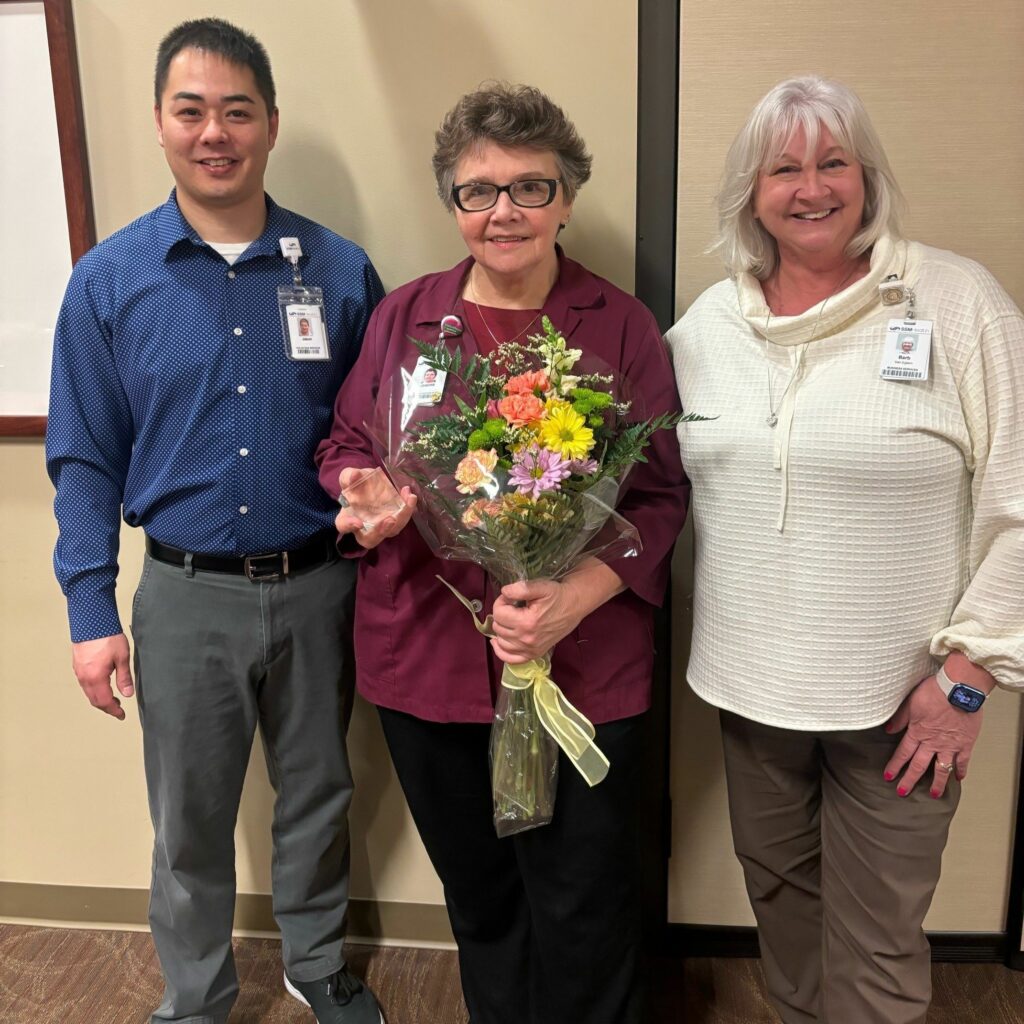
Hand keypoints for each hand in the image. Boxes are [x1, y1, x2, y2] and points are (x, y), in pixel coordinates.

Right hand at [71, 633, 133, 719]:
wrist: (92, 621)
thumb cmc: (107, 636)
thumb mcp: (122, 658)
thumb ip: (124, 677)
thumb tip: (128, 693)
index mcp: (96, 678)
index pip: (104, 701)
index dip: (113, 710)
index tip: (121, 715)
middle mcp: (84, 677)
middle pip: (94, 700)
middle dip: (107, 707)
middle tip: (118, 710)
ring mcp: (79, 672)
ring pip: (88, 693)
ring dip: (100, 699)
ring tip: (113, 700)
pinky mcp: (77, 666)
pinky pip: (85, 685)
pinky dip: (94, 691)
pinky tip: (103, 687)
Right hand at [334, 466, 416, 549]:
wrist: (368, 484)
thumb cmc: (355, 484)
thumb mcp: (348, 477)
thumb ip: (348, 476)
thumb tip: (354, 475)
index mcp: (346, 519)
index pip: (344, 526)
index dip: (350, 526)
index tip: (358, 522)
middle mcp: (364, 528)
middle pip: (371, 539)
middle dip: (381, 531)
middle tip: (390, 519)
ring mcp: (381, 526)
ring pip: (391, 530)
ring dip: (402, 517)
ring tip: (409, 499)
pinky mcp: (394, 519)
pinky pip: (402, 519)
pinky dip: (408, 508)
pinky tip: (410, 495)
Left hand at [490, 579, 583, 663]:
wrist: (573, 606)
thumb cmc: (556, 595)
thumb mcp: (540, 587)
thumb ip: (520, 588)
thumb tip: (504, 593)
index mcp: (527, 622)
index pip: (498, 613)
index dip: (501, 602)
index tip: (510, 597)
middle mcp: (527, 639)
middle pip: (498, 627)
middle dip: (501, 614)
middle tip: (512, 606)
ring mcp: (530, 650)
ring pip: (501, 641)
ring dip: (501, 629)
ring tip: (511, 619)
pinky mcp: (534, 654)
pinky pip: (510, 659)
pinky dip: (501, 651)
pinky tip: (498, 641)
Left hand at [883, 675, 983, 797]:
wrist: (959, 689)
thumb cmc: (934, 692)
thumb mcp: (910, 703)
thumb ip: (900, 718)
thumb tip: (889, 730)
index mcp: (917, 733)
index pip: (903, 753)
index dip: (895, 766)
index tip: (889, 777)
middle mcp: (933, 743)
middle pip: (919, 766)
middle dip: (910, 780)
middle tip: (903, 792)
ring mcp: (950, 745)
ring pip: (942, 769)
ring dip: (937, 783)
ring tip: (934, 794)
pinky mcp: (966, 744)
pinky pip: (963, 761)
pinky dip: (961, 770)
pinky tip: (959, 778)